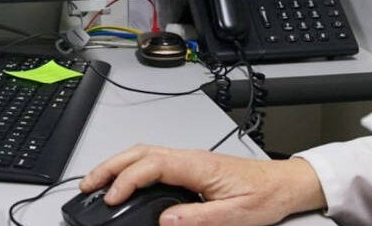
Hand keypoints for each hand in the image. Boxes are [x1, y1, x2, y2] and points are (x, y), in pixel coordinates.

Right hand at [78, 145, 324, 225]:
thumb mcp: (234, 215)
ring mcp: (188, 159)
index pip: (151, 165)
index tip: (111, 197)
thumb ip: (198, 218)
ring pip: (143, 153)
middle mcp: (190, 157)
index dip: (126, 179)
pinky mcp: (190, 166)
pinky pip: (153, 160)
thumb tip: (164, 220)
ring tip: (98, 182)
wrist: (284, 184)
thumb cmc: (264, 196)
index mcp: (197, 165)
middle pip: (139, 152)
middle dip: (109, 166)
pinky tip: (125, 179)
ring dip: (117, 165)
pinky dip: (131, 167)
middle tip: (87, 185)